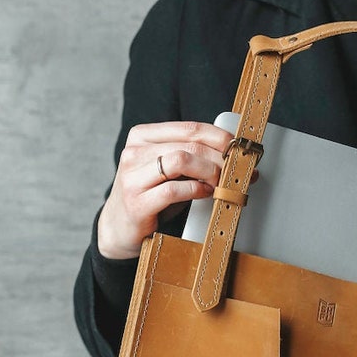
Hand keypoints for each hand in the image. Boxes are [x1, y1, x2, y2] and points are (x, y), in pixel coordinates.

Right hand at [97, 120, 232, 259]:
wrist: (118, 227)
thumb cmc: (149, 195)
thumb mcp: (167, 169)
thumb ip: (190, 156)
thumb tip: (232, 153)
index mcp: (142, 136)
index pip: (189, 128)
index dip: (219, 137)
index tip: (238, 148)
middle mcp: (134, 152)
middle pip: (189, 145)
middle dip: (220, 157)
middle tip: (236, 170)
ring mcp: (132, 177)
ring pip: (181, 161)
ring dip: (210, 172)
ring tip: (220, 182)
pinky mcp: (136, 202)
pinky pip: (174, 190)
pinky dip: (197, 190)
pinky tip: (206, 193)